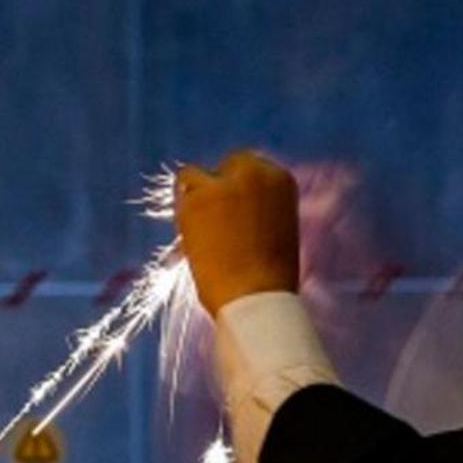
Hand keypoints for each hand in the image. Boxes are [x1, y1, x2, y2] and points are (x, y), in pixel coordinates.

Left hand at [174, 151, 301, 315]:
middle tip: (215, 220)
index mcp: (281, 180)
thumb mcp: (280, 230)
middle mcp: (254, 172)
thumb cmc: (271, 276)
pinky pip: (181, 193)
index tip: (236, 210)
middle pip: (227, 165)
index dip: (241, 189)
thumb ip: (260, 208)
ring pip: (196, 175)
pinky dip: (183, 212)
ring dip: (197, 196)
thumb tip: (233, 205)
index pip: (253, 167)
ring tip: (202, 229)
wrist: (256, 297)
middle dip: (220, 187)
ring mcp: (223, 183)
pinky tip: (193, 237)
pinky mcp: (196, 198)